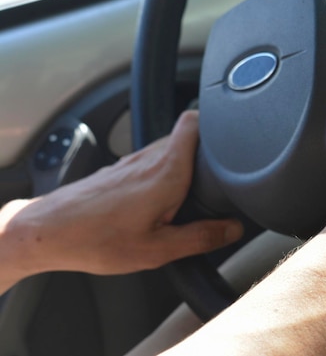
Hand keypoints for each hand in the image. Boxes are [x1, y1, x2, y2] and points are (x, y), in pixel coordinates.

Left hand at [1, 111, 242, 283]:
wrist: (46, 231)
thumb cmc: (96, 238)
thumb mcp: (158, 249)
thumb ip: (201, 237)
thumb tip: (232, 229)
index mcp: (167, 172)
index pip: (193, 122)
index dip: (215, 125)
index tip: (228, 141)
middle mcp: (149, 158)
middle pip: (185, 135)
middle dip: (204, 152)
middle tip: (215, 177)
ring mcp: (131, 161)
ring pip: (168, 148)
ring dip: (183, 163)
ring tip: (190, 192)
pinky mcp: (117, 170)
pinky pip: (150, 161)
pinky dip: (163, 173)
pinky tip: (159, 202)